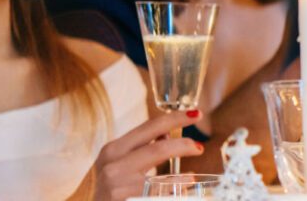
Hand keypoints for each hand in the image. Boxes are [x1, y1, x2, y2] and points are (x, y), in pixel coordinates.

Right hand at [89, 110, 204, 200]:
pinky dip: (174, 192)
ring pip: (161, 179)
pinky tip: (181, 193)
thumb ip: (139, 149)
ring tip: (191, 178)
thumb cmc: (106, 189)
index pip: (150, 127)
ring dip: (180, 179)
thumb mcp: (116, 163)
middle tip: (200, 147)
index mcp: (113, 150)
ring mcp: (118, 186)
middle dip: (184, 145)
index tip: (196, 114)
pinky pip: (158, 195)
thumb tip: (166, 135)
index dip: (176, 118)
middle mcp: (113, 165)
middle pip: (158, 149)